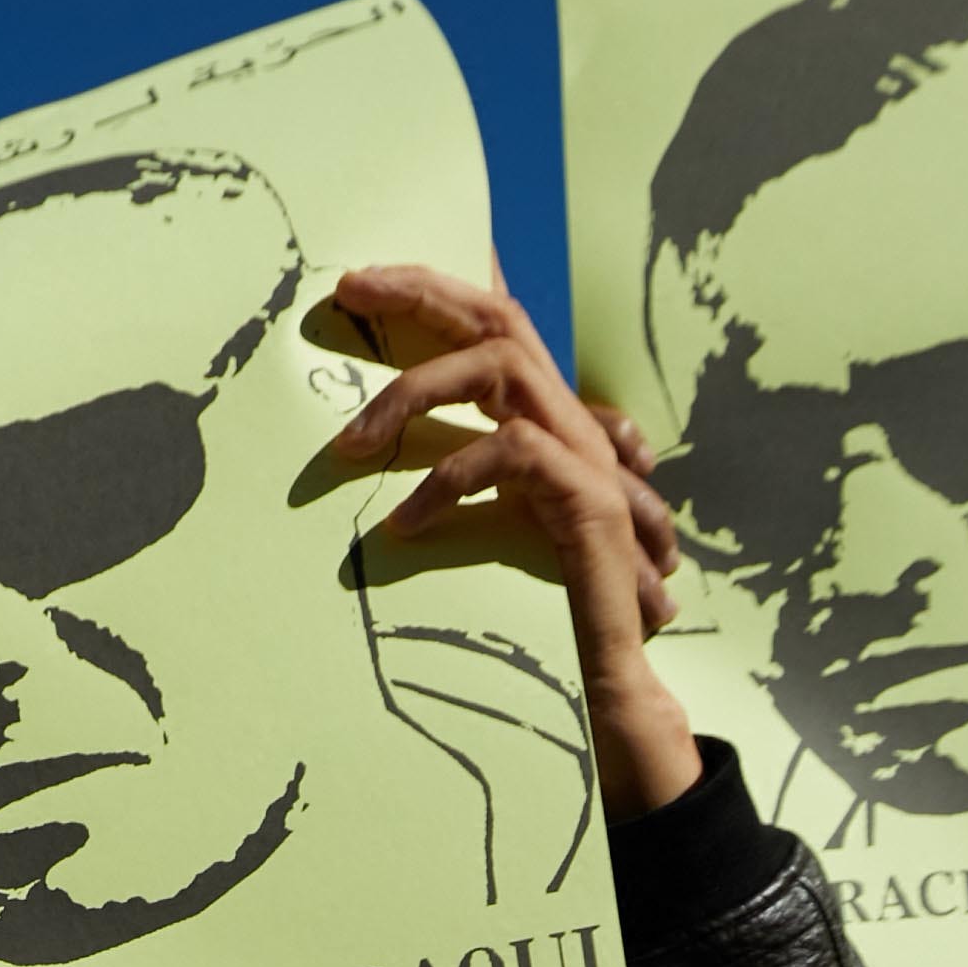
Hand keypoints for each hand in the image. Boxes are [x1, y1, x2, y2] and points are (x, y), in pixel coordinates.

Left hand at [326, 266, 699, 820]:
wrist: (618, 684)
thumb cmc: (548, 617)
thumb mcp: (486, 538)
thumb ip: (447, 493)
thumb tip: (363, 479)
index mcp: (544, 423)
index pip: (495, 325)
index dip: (434, 291)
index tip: (361, 282)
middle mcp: (569, 424)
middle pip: (501, 317)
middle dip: (423, 292)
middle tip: (348, 290)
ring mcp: (584, 458)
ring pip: (501, 368)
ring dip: (416, 393)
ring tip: (351, 446)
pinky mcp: (587, 501)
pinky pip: (511, 455)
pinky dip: (449, 480)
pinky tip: (403, 527)